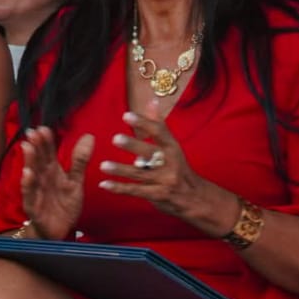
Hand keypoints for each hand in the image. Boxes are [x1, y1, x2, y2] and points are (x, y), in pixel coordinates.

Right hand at [19, 126, 93, 239]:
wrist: (60, 230)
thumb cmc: (65, 204)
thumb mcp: (76, 181)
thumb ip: (80, 160)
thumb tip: (89, 136)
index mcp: (52, 171)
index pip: (48, 153)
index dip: (46, 141)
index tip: (44, 128)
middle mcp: (42, 179)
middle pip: (38, 160)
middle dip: (35, 147)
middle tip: (33, 132)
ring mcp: (36, 192)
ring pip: (31, 174)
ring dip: (29, 161)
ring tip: (28, 147)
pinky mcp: (34, 207)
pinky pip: (29, 195)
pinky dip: (27, 185)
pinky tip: (28, 174)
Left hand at [98, 108, 225, 234]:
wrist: (194, 197)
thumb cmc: (179, 167)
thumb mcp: (172, 146)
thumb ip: (159, 124)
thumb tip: (151, 100)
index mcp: (173, 148)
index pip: (159, 132)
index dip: (143, 123)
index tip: (126, 115)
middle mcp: (170, 163)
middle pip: (150, 153)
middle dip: (133, 146)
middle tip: (115, 138)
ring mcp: (164, 181)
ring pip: (139, 174)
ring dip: (120, 170)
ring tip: (103, 165)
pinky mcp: (158, 196)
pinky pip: (135, 191)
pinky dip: (119, 188)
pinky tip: (104, 184)